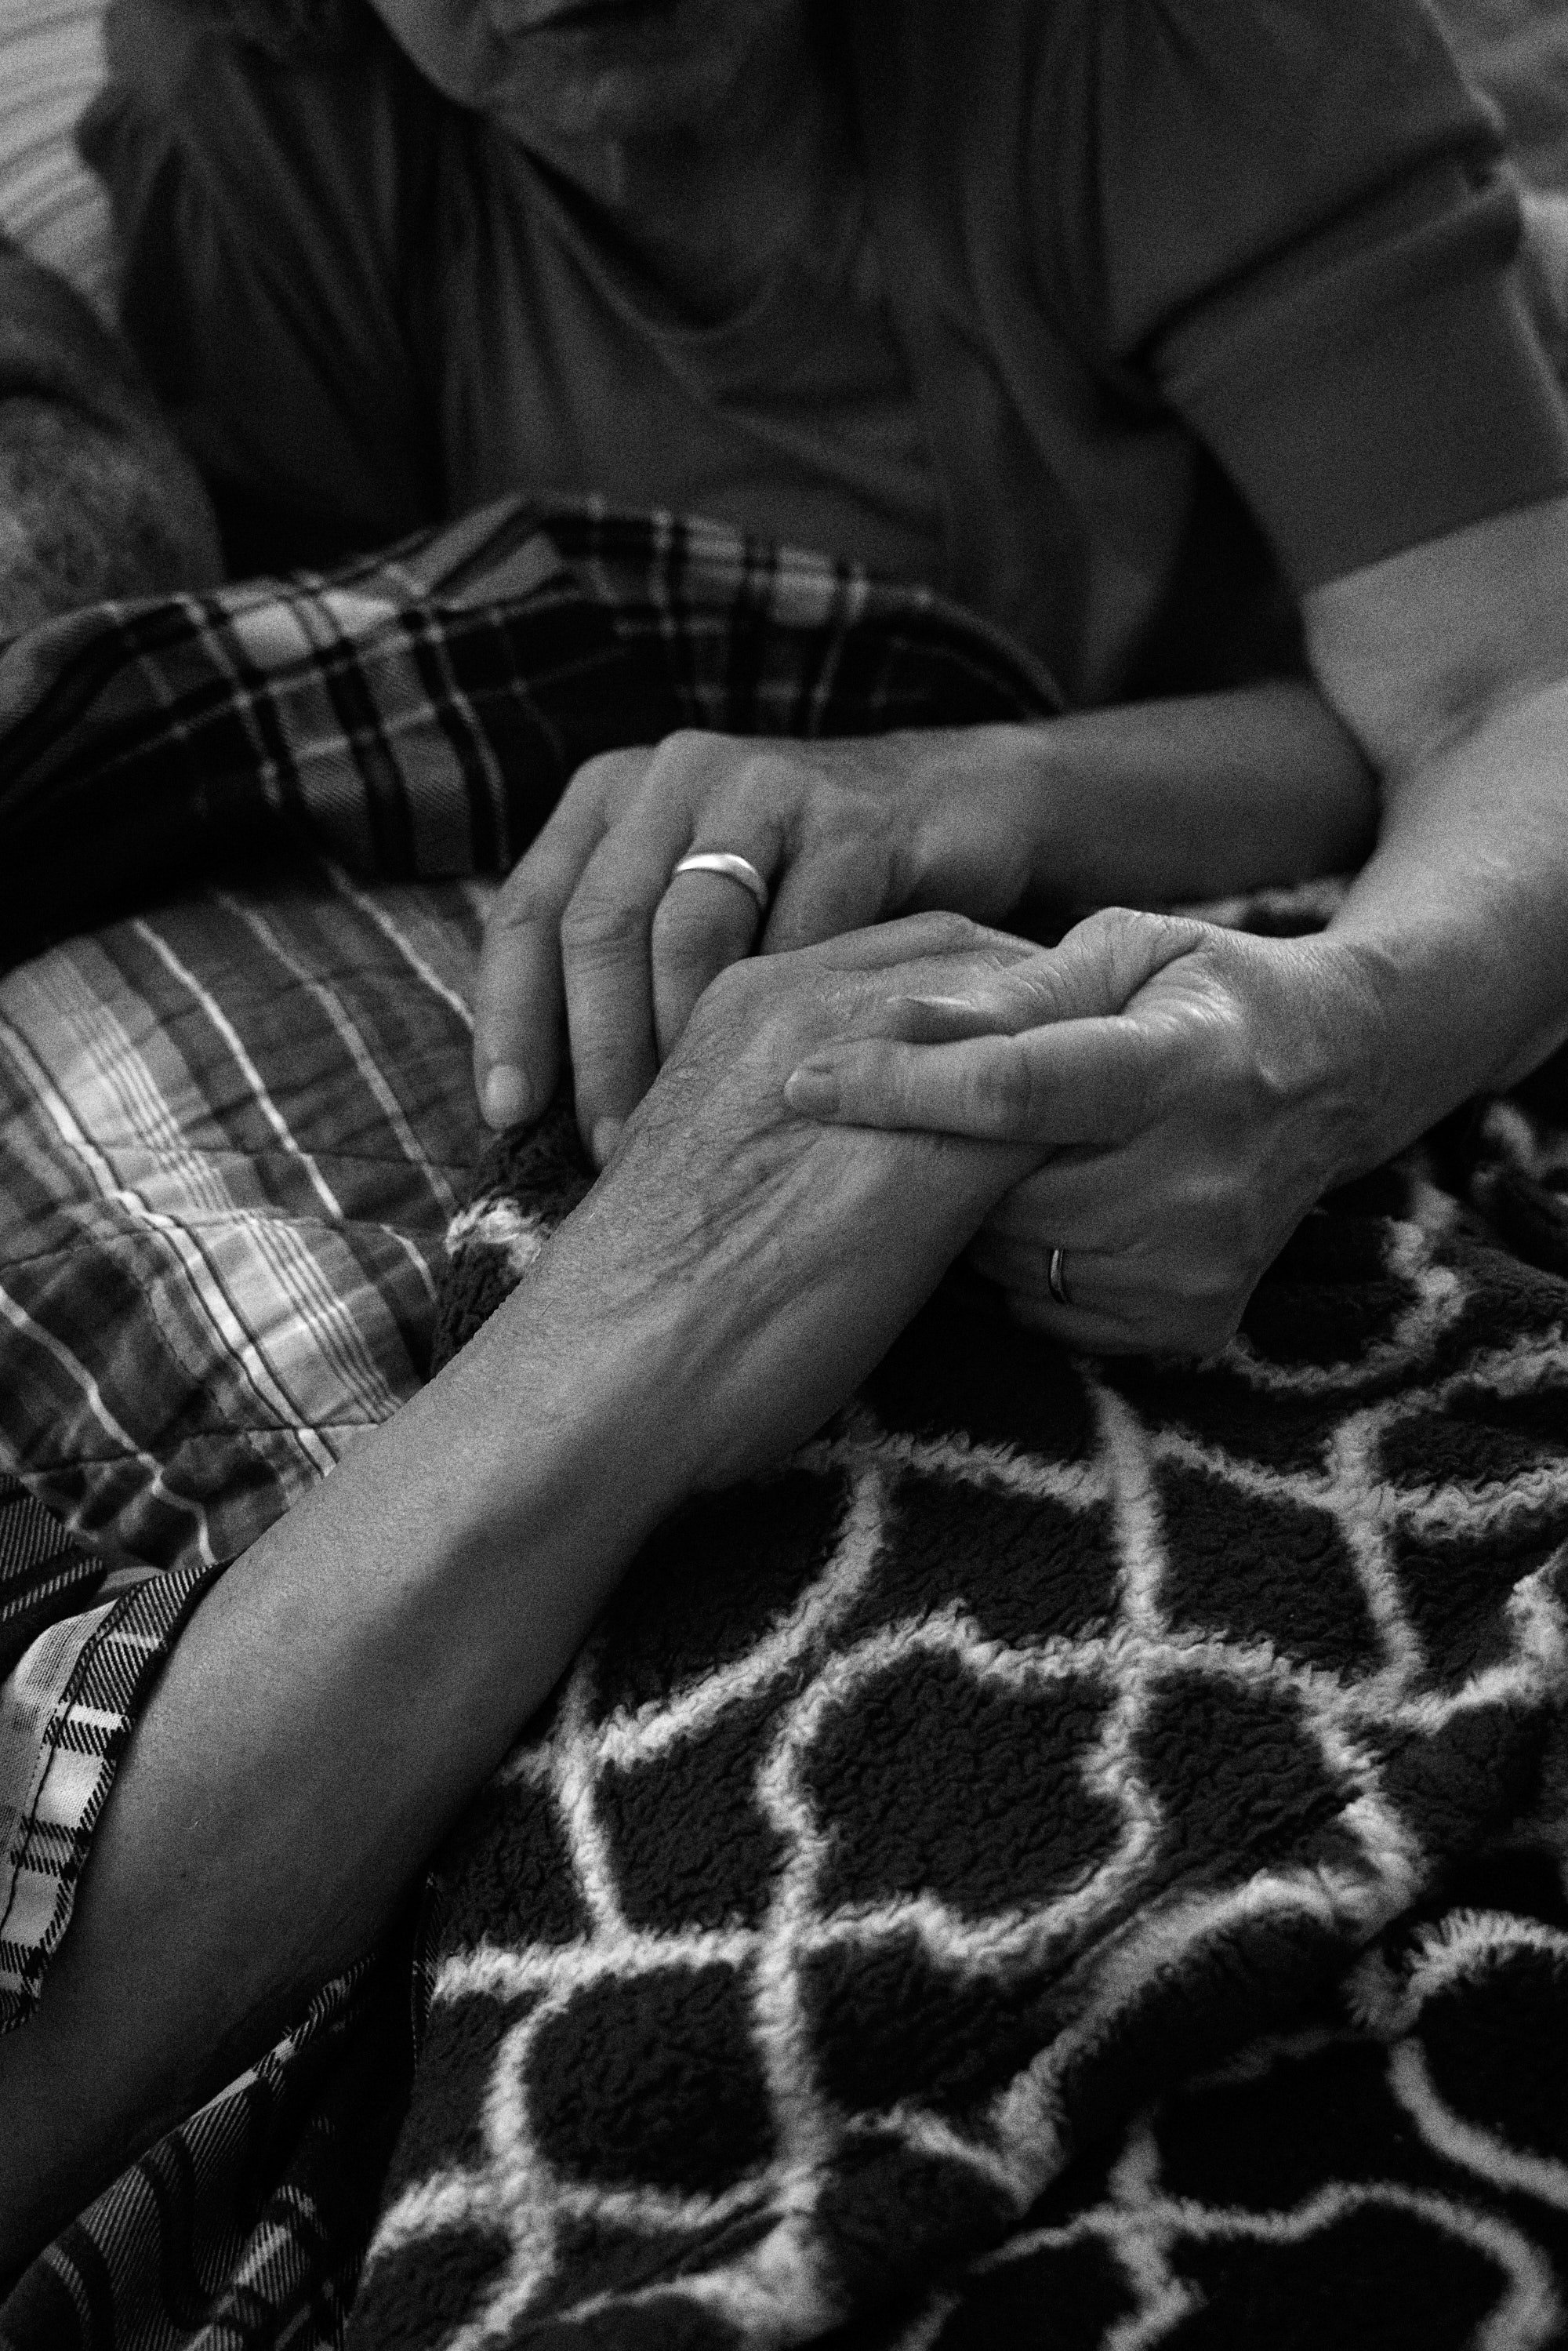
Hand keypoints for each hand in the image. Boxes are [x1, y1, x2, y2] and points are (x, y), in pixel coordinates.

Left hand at [472, 727, 1046, 1161]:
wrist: (959, 806)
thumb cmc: (804, 885)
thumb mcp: (698, 900)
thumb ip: (627, 965)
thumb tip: (545, 1110)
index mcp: (611, 798)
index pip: (529, 911)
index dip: (508, 1018)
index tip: (506, 1113)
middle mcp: (674, 776)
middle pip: (600, 924)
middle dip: (594, 1051)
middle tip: (602, 1148)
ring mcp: (764, 788)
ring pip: (689, 929)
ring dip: (678, 1043)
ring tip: (681, 1127)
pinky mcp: (852, 821)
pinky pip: (801, 937)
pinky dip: (785, 1020)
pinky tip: (781, 1085)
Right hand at [520, 911, 1047, 1495]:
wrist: (610, 1366)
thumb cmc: (640, 1301)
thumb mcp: (708, 1152)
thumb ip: (784, 1110)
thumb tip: (848, 1140)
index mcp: (751, 995)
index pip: (914, 940)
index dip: (981, 977)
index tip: (1020, 1028)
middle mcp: (815, 1004)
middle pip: (978, 951)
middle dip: (1041, 993)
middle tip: (1088, 1053)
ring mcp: (878, 1071)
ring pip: (1027, 1012)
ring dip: (1077, 1050)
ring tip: (1109, 1112)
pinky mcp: (934, 1159)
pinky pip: (1054, 1107)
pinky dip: (1088, 1129)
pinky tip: (1105, 1178)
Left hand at [780, 907, 1382, 1356]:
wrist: (1336, 1075)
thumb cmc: (1203, 993)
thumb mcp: (1124, 948)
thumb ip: (1012, 989)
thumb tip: (890, 1020)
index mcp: (1185, 1063)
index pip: (1014, 1089)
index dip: (899, 1087)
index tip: (803, 1081)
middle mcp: (1203, 1179)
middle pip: (998, 1192)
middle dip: (937, 1154)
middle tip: (916, 1112)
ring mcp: (1199, 1267)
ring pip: (1006, 1257)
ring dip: (970, 1211)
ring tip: (1003, 1154)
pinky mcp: (1188, 1324)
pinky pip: (1039, 1306)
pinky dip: (1017, 1258)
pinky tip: (1048, 1203)